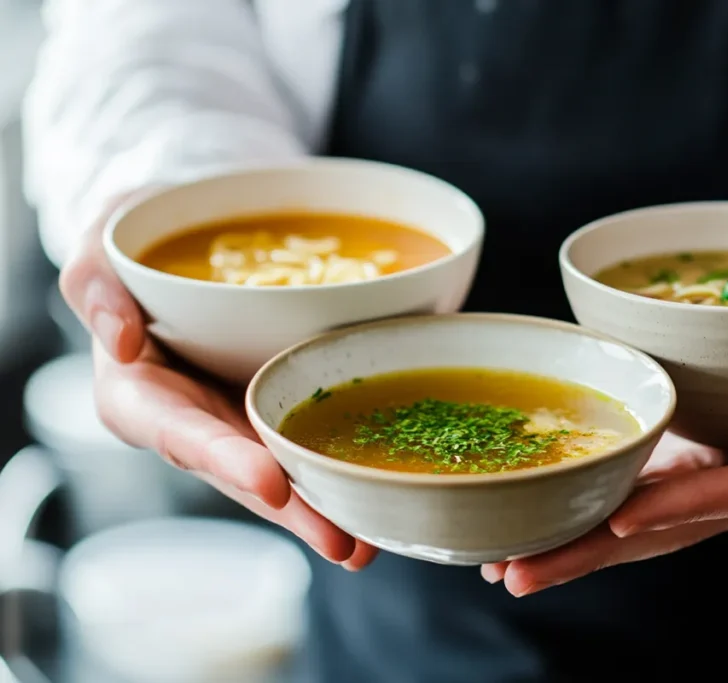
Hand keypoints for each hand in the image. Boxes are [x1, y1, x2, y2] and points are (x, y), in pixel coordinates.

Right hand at [61, 192, 376, 569]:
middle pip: (243, 473)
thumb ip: (94, 288)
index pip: (179, 433)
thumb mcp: (97, 253)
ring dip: (326, 509)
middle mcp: (194, 422)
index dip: (224, 459)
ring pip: (284, 473)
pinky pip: (311, 441)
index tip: (269, 483)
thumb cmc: (131, 250)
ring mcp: (239, 422)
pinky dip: (345, 469)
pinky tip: (384, 494)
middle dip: (292, 510)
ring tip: (371, 540)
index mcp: (141, 396)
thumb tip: (119, 340)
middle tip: (342, 541)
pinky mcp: (279, 410)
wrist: (177, 249)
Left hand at [481, 258, 727, 595]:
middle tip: (518, 570)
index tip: (617, 519)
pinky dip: (611, 496)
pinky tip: (555, 506)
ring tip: (512, 559)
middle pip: (684, 524)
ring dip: (588, 537)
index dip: (683, 504)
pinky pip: (665, 482)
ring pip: (663, 515)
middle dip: (600, 549)